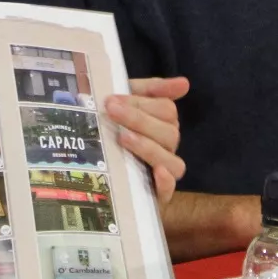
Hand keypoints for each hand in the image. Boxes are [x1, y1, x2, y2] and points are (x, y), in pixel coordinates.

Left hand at [106, 77, 189, 207]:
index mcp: (163, 124)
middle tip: (111, 110)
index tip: (112, 99)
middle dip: (139, 119)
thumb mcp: (127, 104)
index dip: (141, 103)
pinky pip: (169, 190)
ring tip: (123, 137)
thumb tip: (185, 83)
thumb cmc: (112, 129)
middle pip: (168, 133)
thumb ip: (151, 90)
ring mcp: (164, 172)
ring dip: (149, 147)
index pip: (166, 110)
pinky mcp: (155, 196)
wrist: (92, 166)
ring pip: (172, 161)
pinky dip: (166, 182)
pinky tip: (158, 172)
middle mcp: (167, 148)